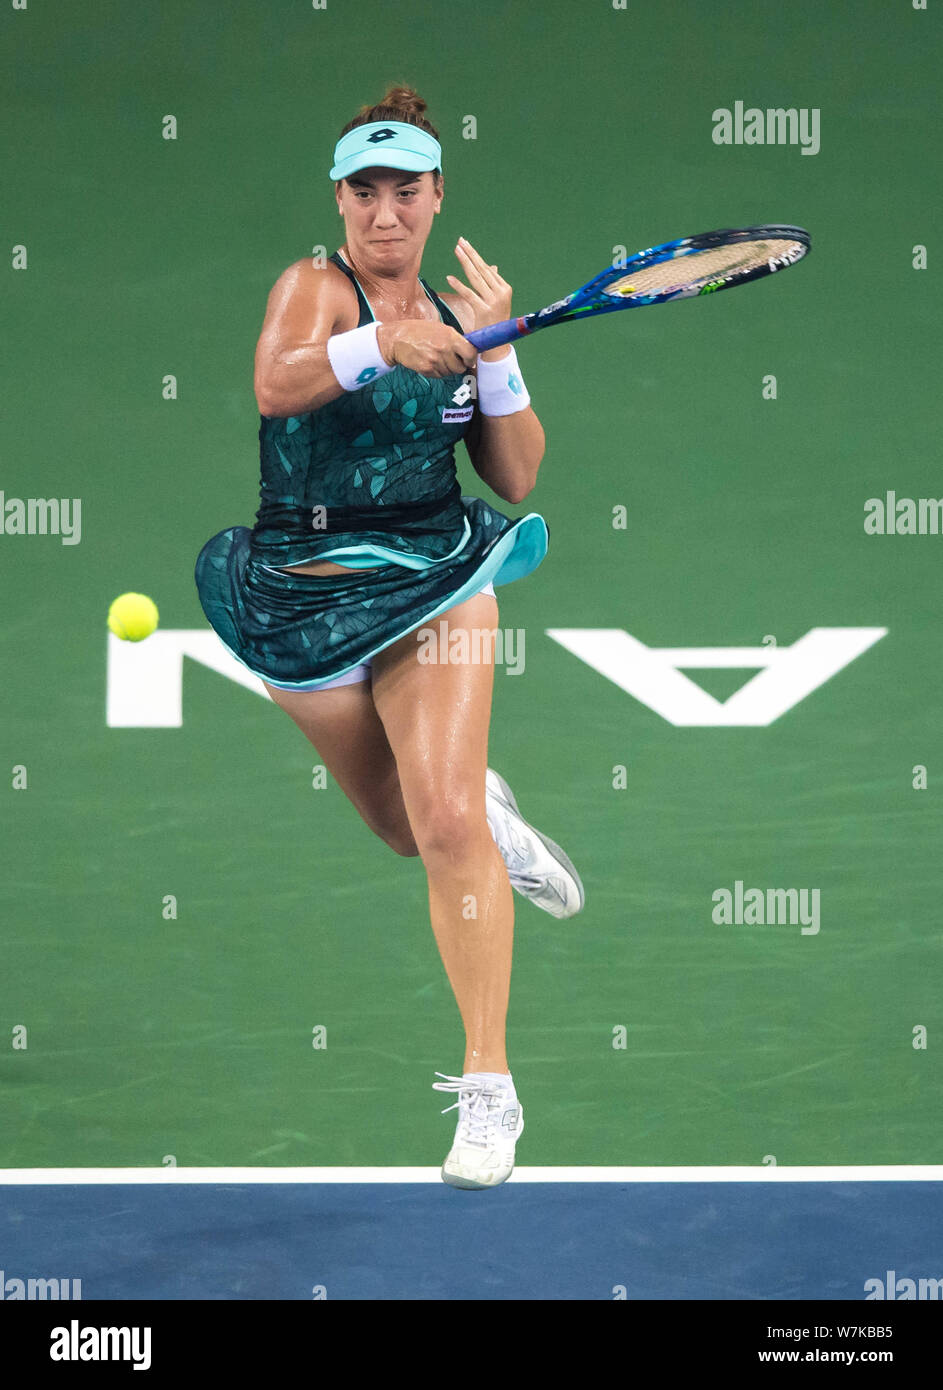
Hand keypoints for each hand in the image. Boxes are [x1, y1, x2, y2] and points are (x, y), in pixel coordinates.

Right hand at [377, 320, 477, 377]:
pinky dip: (436, 371)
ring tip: (436, 358)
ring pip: (450, 373)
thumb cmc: (419, 332)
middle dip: (457, 365)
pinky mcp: (427, 369)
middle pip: (460, 367)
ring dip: (446, 369)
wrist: (398, 339)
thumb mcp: (440, 328)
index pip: (470, 353)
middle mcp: (443, 348)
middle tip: (449, 359)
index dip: (471, 359)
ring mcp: (435, 360)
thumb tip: (471, 349)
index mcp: (449, 335)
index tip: (469, 360)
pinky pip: (439, 376)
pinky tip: (429, 362)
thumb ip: (455, 339)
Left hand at [446, 237, 512, 358]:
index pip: (487, 270)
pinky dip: (459, 286)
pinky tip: (449, 277)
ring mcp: (493, 302)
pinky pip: (469, 295)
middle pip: (482, 269)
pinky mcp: (484, 311)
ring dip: (465, 263)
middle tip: (460, 241)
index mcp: (505, 288)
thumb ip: (493, 284)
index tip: (465, 245)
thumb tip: (491, 267)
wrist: (497, 344)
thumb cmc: (495, 322)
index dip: (475, 256)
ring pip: (476, 278)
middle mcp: (501, 293)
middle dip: (470, 254)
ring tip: (456, 251)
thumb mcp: (496, 301)